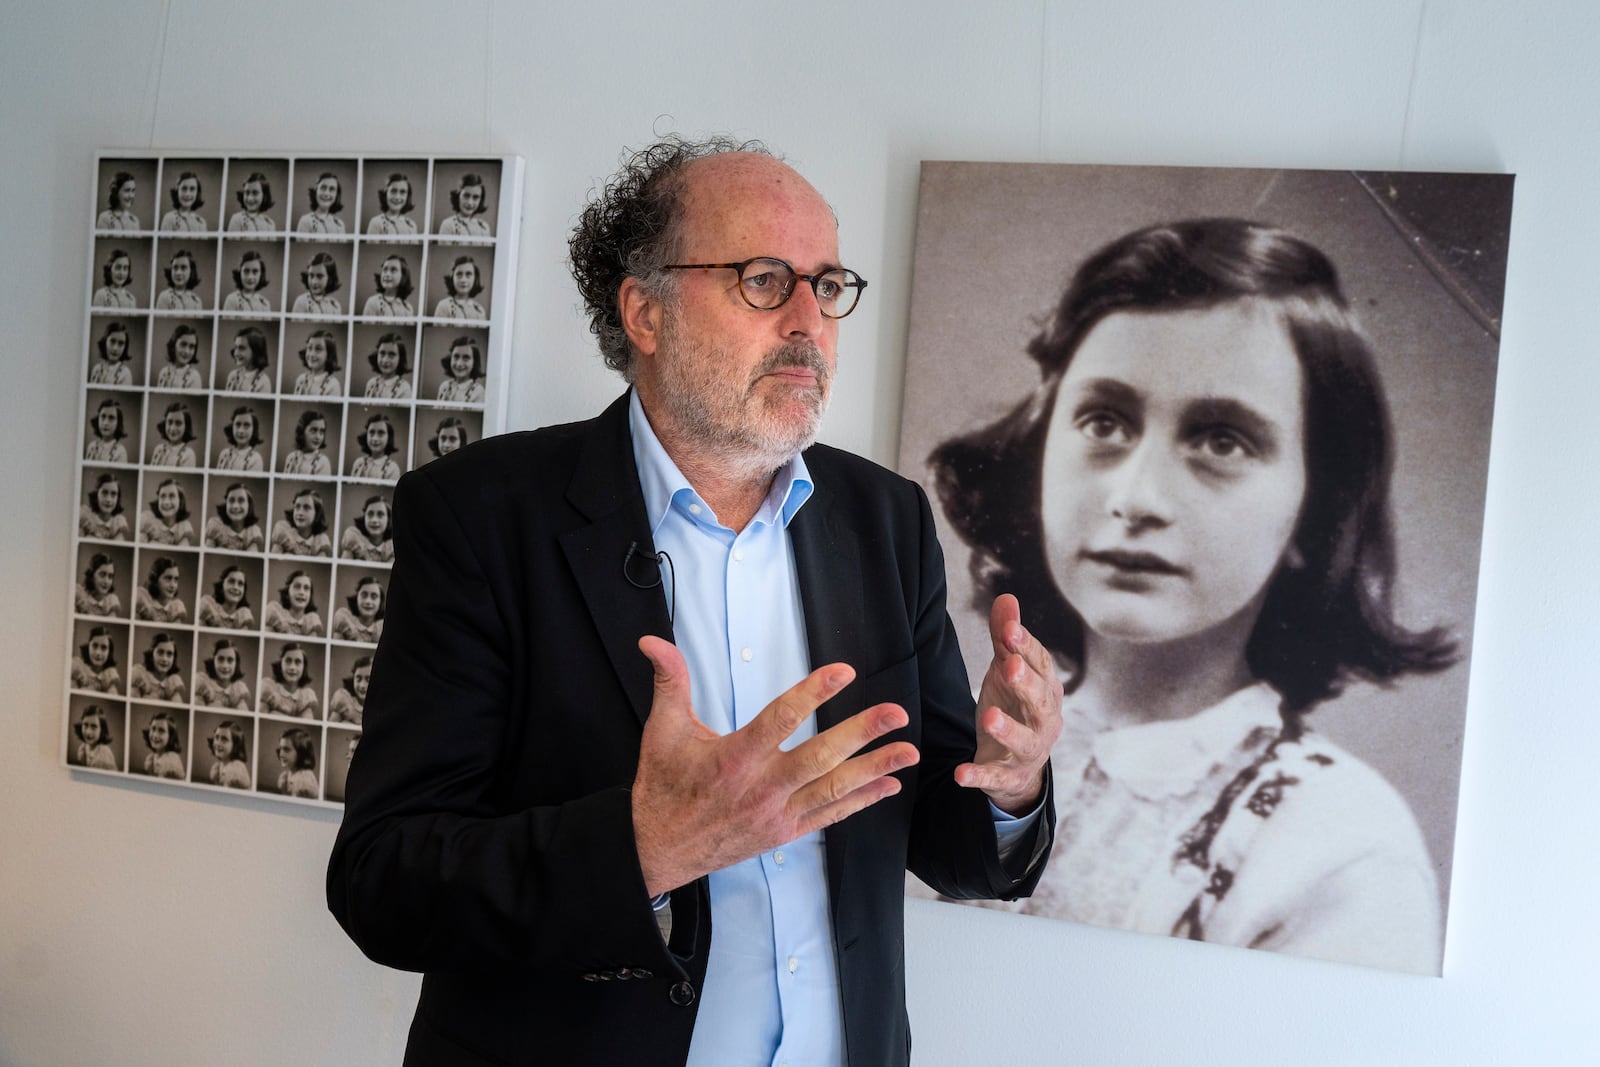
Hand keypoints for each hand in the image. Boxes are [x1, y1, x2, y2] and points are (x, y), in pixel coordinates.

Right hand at [631, 636, 919, 896]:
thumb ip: (668, 681)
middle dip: (861, 734)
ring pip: (833, 789)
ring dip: (875, 769)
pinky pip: (830, 816)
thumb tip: (652, 640)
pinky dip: (861, 801)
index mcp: (734, 758)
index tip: (844, 671)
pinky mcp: (785, 833)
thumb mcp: (662, 730)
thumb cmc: (663, 787)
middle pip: (820, 758)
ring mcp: (777, 814)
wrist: (659, 850)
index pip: (781, 719)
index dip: (814, 693)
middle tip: (896, 713)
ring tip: (909, 751)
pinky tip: (888, 786)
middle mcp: (761, 788)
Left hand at [955, 594, 1062, 814]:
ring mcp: (1029, 750)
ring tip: (989, 716)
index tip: (1009, 630)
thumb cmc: (1014, 707)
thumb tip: (1007, 598)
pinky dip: (979, 776)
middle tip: (1008, 666)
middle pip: (1041, 701)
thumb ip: (1005, 639)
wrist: (1018, 765)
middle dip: (1026, 684)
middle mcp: (1045, 720)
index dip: (1026, 647)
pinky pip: (996, 777)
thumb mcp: (1006, 671)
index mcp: (1046, 690)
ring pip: (1025, 741)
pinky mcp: (1008, 776)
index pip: (1041, 665)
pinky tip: (960, 774)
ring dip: (1008, 729)